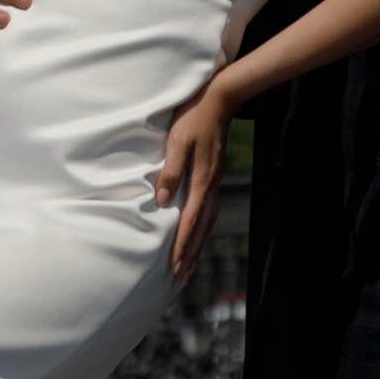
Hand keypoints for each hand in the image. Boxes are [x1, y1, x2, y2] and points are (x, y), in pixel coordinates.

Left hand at [155, 72, 235, 280]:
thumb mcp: (177, 142)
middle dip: (190, 254)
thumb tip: (161, 202)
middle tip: (180, 277)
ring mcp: (213, 182)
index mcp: (201, 181)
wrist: (219, 100)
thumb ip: (170, 172)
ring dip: (197, 245)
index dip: (181, 246)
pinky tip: (197, 232)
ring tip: (189, 265)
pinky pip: (208, 210)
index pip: (189, 222)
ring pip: (206, 222)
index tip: (174, 268)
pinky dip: (202, 227)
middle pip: (200, 228)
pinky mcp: (212, 176)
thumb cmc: (193, 119)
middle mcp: (209, 186)